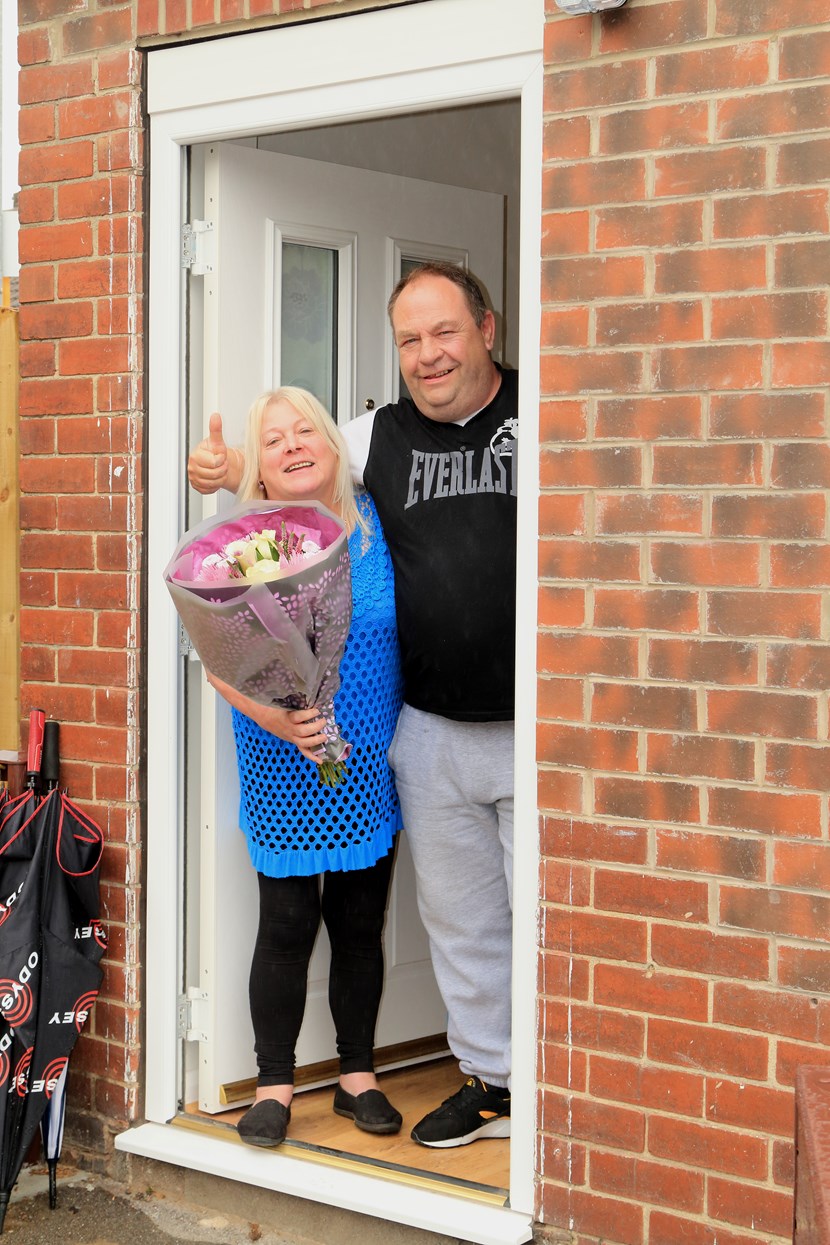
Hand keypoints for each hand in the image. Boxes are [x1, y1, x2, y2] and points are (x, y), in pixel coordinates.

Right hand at [187, 413, 242, 494]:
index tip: (220, 456)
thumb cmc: (216, 453)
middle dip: (222, 469)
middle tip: (221, 464)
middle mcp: (192, 467)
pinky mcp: (197, 487)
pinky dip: (215, 486)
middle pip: (214, 474)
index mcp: (195, 455)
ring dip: (220, 478)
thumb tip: (215, 416)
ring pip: (213, 483)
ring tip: (220, 471)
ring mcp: (193, 478)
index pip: (214, 462)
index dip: (221, 460)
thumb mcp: (217, 441)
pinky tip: (215, 478)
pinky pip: (210, 490)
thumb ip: (216, 429)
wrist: (217, 464)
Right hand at [206, 673, 325, 763]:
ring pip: (304, 742)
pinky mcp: (291, 738)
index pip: (298, 717)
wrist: (256, 710)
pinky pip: (302, 750)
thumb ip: (281, 684)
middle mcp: (286, 728)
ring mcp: (289, 735)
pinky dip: (312, 755)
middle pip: (302, 732)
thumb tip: (285, 669)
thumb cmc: (267, 699)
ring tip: (325, 735)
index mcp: (283, 716)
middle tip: (323, 720)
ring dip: (316, 740)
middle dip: (315, 727)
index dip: (309, 714)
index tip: (318, 708)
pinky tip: (321, 759)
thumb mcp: (274, 692)